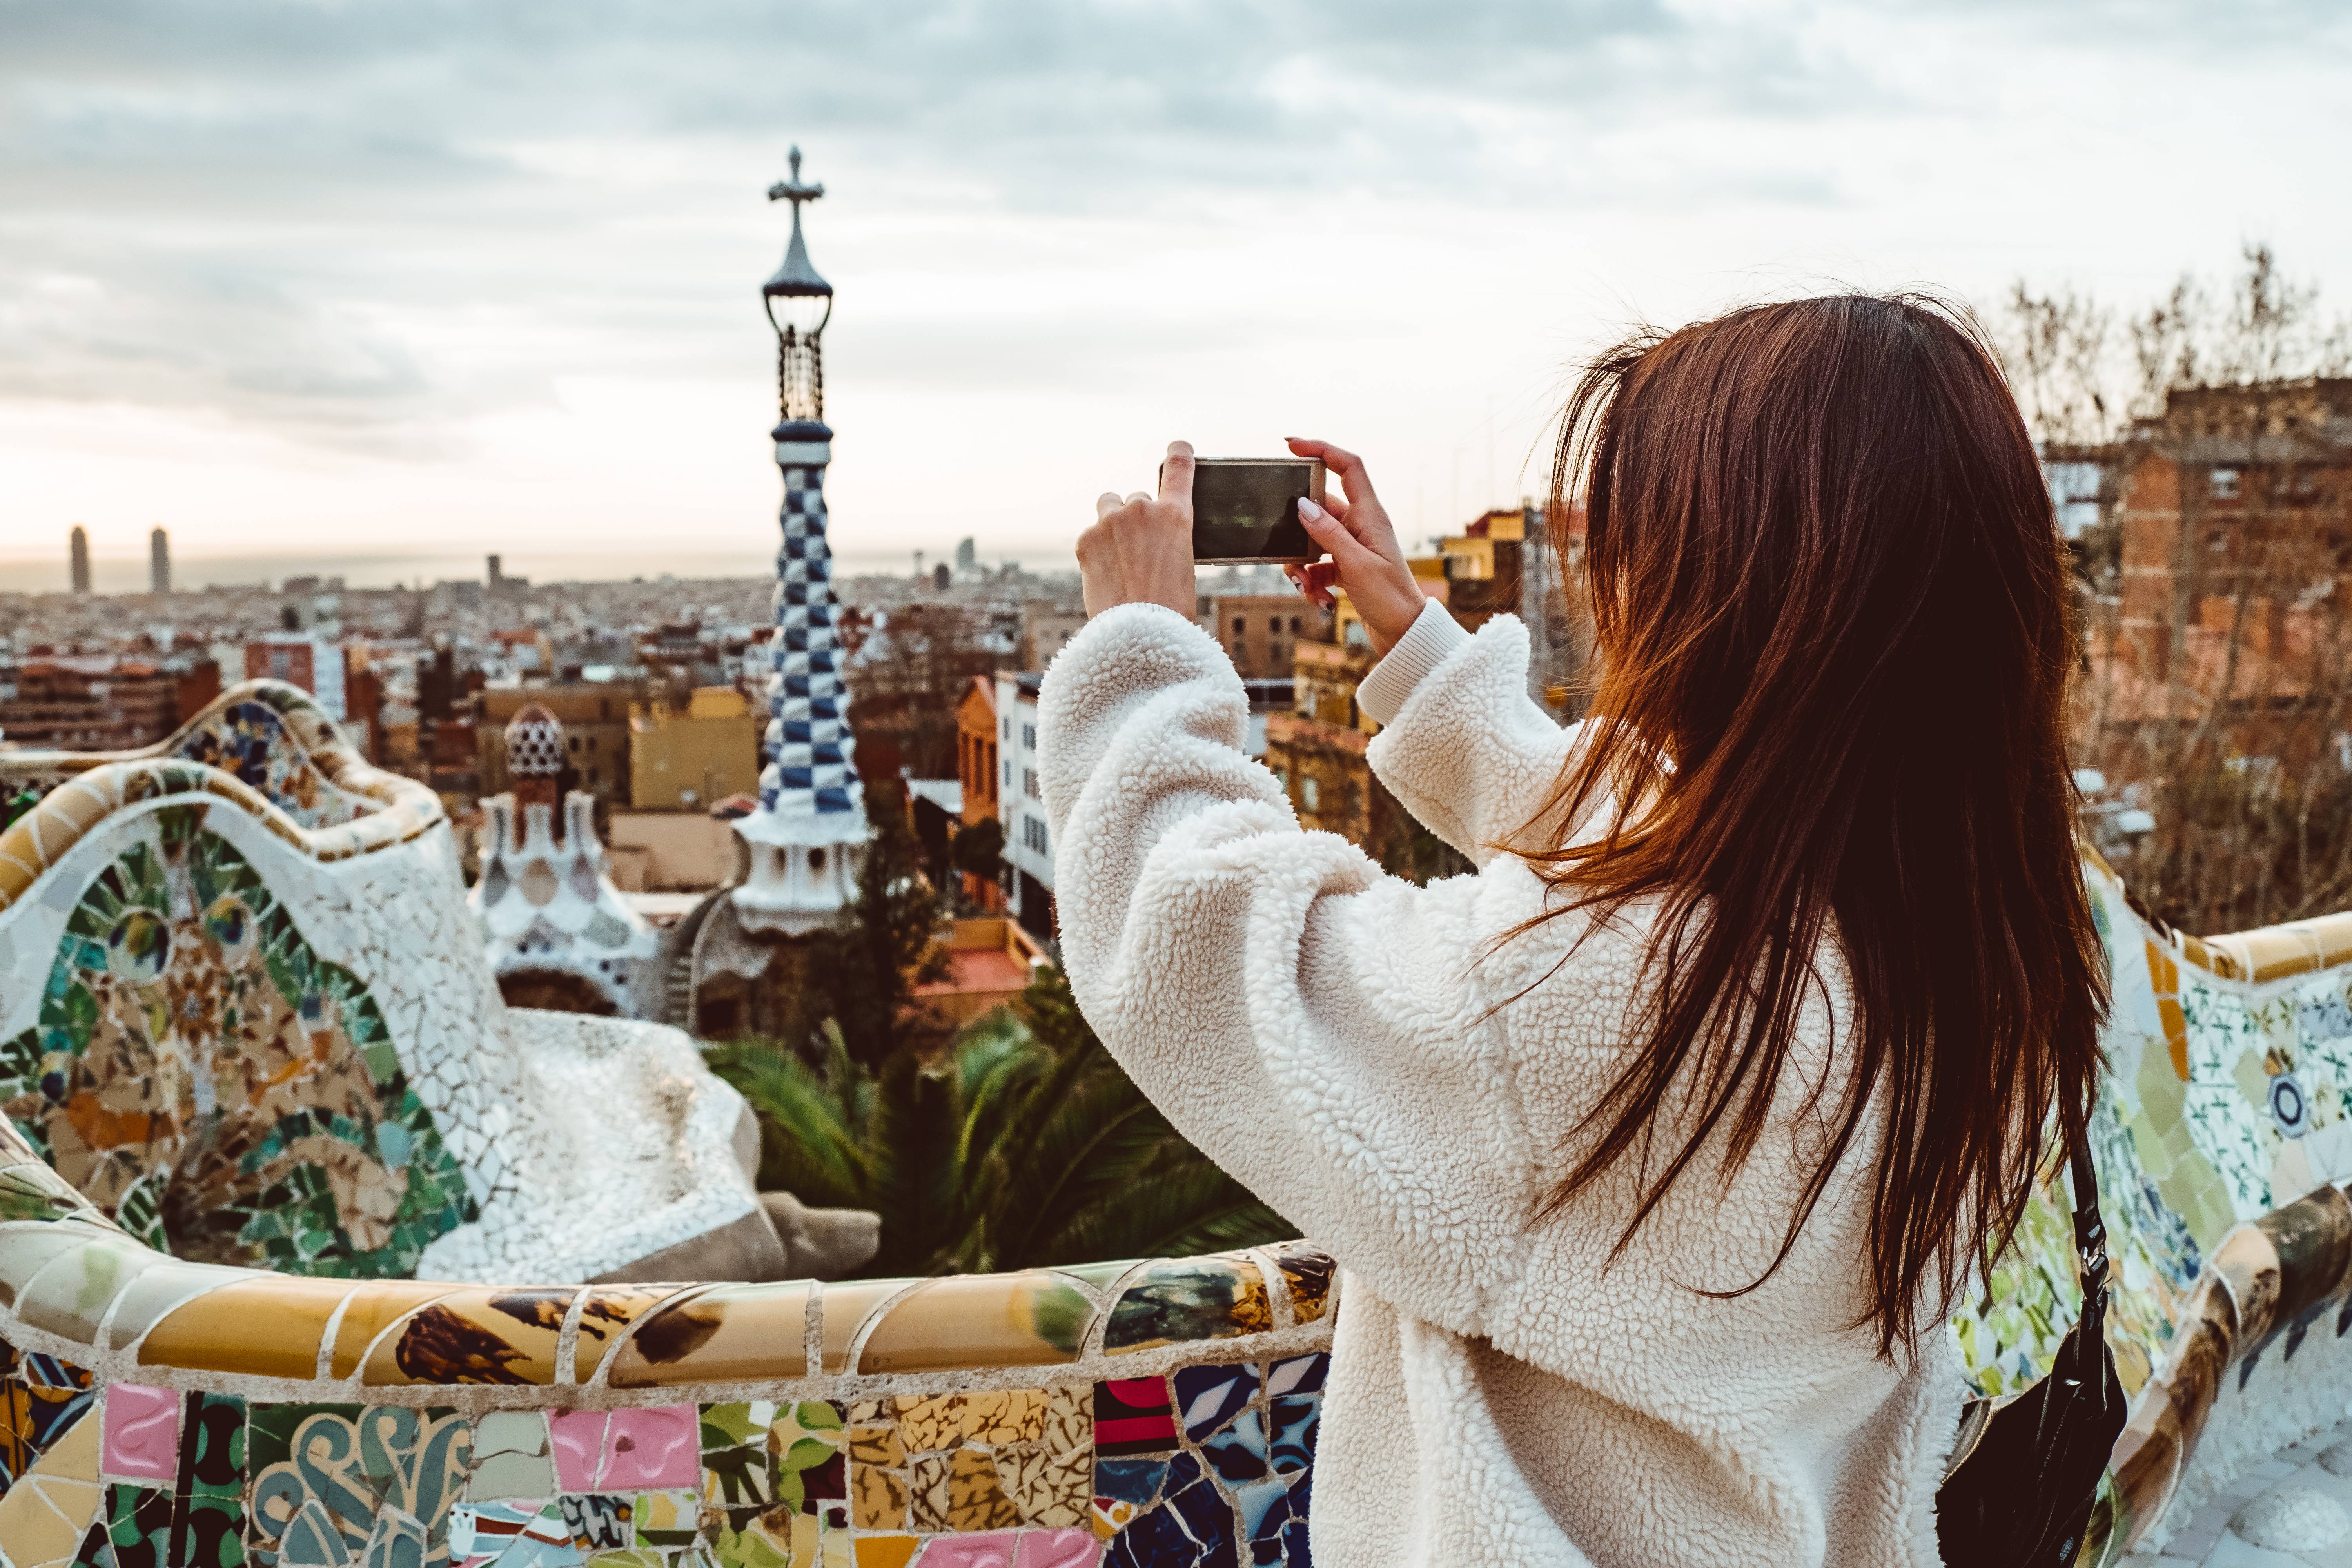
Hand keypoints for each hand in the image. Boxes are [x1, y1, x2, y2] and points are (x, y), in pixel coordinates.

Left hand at [1078, 441, 1198, 618]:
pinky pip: (1091, 534)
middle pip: (1137, 499)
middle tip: (1139, 554)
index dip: (1178, 453)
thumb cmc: (1168, 610)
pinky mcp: (1086, 538)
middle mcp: (1144, 509)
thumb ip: (1168, 539)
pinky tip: (1104, 576)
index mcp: (1177, 515)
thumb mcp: (1182, 565)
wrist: (1138, 634)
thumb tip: (1153, 540)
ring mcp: (1112, 521)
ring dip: (1113, 523)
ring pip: (1109, 506)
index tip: (1176, 448)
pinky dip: (1095, 550)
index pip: (1178, 467)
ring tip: (1118, 559)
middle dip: (1137, 519)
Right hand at [1281, 438, 1428, 656]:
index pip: (1347, 467)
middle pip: (1318, 510)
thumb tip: (1301, 505)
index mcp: (1370, 515)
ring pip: (1312, 541)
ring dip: (1302, 565)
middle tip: (1285, 548)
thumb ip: (1327, 533)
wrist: (1404, 634)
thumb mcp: (1356, 565)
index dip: (1321, 449)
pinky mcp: (1346, 567)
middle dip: (1297, 531)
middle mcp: (1361, 526)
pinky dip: (1312, 582)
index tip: (1292, 445)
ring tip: (1306, 587)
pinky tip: (1320, 600)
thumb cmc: (1390, 599)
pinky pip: (1317, 565)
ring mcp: (1353, 546)